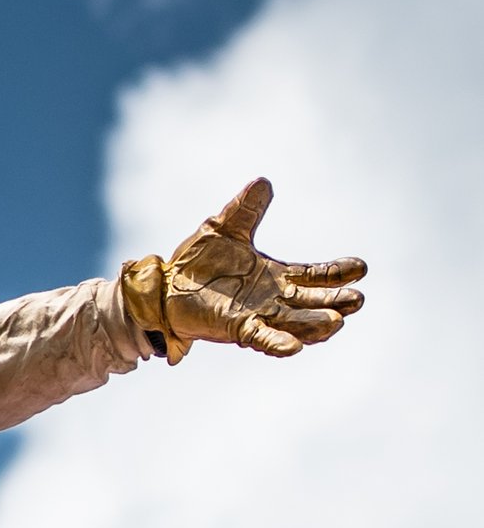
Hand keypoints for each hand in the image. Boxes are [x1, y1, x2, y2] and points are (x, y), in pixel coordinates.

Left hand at [122, 178, 366, 361]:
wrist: (165, 285)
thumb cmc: (197, 261)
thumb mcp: (224, 228)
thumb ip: (246, 210)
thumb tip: (263, 180)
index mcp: (276, 276)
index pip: (314, 275)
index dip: (337, 273)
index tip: (361, 267)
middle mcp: (274, 299)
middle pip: (313, 302)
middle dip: (335, 302)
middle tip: (358, 300)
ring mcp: (258, 315)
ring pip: (295, 323)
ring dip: (315, 324)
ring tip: (337, 322)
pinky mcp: (237, 328)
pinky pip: (262, 338)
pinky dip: (278, 343)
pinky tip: (295, 347)